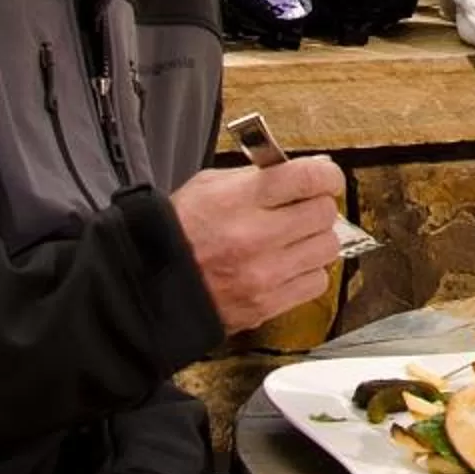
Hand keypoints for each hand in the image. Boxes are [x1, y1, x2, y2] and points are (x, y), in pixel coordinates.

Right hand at [171, 155, 347, 330]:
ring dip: (315, 240)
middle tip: (301, 208)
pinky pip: (317, 283)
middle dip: (317, 206)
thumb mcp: (209, 186)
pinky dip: (307, 272)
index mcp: (240, 201)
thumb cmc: (176, 234)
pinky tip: (286, 265)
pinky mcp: (268, 304)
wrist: (147, 288)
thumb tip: (306, 169)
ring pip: (327, 248)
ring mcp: (265, 274)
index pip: (310, 178)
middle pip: (325, 213)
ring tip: (292, 238)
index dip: (326, 174)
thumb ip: (259, 176)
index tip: (325, 177)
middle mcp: (256, 238)